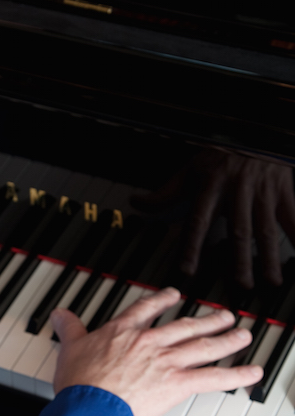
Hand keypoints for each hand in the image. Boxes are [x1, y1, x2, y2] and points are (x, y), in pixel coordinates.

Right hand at [51, 288, 262, 415]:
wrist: (91, 407)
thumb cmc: (80, 383)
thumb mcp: (69, 348)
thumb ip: (69, 328)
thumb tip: (58, 315)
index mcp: (123, 331)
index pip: (147, 309)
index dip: (162, 300)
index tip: (173, 295)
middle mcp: (149, 342)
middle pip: (184, 325)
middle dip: (207, 319)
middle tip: (224, 315)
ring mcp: (166, 362)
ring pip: (202, 346)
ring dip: (226, 339)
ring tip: (243, 334)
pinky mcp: (177, 384)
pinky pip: (213, 378)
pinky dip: (236, 375)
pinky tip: (251, 372)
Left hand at [134, 149, 294, 286]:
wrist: (255, 130)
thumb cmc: (221, 153)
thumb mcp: (190, 169)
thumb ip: (165, 192)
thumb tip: (136, 202)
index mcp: (210, 188)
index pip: (198, 223)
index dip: (191, 247)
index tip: (188, 271)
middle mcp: (237, 192)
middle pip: (238, 231)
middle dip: (240, 260)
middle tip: (241, 285)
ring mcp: (263, 192)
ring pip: (266, 229)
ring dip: (269, 257)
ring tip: (271, 281)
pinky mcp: (284, 192)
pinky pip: (293, 218)